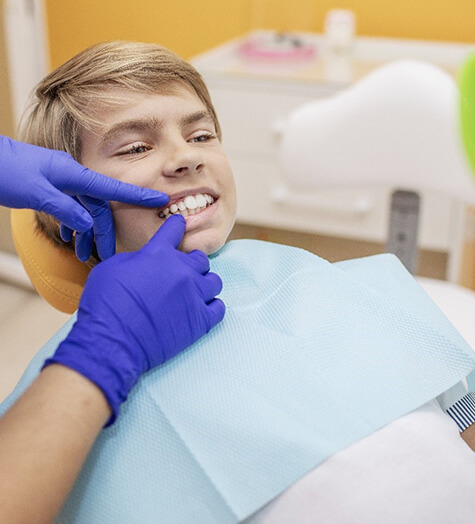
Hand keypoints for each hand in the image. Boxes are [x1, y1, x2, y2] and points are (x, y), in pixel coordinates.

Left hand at [0, 135, 168, 259]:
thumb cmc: (4, 171)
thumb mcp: (36, 194)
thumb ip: (65, 209)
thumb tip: (88, 224)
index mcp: (73, 173)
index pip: (113, 187)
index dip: (137, 195)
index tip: (159, 200)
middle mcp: (71, 176)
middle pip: (98, 206)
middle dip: (103, 230)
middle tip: (105, 254)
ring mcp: (60, 181)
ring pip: (83, 209)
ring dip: (85, 231)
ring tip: (82, 253)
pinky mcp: (49, 187)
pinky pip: (69, 207)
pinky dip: (71, 223)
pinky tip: (69, 237)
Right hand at [42, 215, 224, 423]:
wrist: (113, 341)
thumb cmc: (105, 304)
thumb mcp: (111, 268)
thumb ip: (135, 259)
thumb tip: (145, 260)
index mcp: (158, 254)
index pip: (174, 229)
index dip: (177, 226)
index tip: (179, 225)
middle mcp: (181, 270)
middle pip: (200, 259)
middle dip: (192, 264)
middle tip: (181, 275)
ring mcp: (194, 295)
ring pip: (214, 281)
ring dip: (204, 284)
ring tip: (194, 293)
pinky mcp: (200, 320)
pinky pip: (219, 308)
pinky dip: (212, 307)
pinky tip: (202, 310)